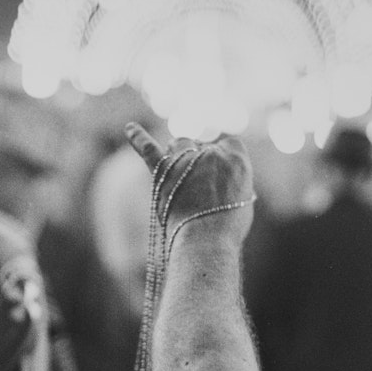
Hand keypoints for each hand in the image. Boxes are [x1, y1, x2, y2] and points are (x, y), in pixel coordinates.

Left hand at [124, 122, 253, 245]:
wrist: (207, 242)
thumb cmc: (227, 229)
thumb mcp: (241, 202)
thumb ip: (231, 184)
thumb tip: (221, 182)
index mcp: (237, 158)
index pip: (227, 145)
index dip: (220, 159)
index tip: (217, 174)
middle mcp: (211, 153)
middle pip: (201, 145)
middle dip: (198, 161)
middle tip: (197, 187)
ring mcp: (185, 160)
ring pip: (178, 144)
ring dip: (177, 153)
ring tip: (177, 173)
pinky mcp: (162, 171)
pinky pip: (148, 148)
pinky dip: (138, 138)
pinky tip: (130, 128)